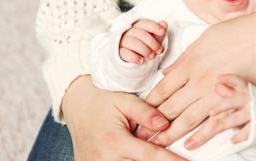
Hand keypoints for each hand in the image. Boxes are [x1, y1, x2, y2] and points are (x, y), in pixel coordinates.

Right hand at [62, 75, 185, 160]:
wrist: (76, 106)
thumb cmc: (103, 101)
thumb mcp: (125, 100)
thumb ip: (146, 112)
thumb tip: (165, 124)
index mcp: (114, 141)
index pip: (150, 155)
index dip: (171, 160)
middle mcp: (103, 159)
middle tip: (178, 160)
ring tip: (162, 157)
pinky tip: (139, 159)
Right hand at [120, 20, 167, 63]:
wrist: (130, 57)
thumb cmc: (143, 45)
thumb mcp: (152, 39)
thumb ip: (158, 32)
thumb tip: (164, 23)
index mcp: (137, 27)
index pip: (145, 23)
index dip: (154, 27)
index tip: (162, 32)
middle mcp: (129, 32)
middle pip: (140, 33)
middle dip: (152, 42)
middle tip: (159, 50)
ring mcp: (123, 42)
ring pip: (133, 42)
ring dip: (144, 49)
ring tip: (151, 56)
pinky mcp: (119, 52)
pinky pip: (125, 53)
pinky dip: (134, 57)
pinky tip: (141, 61)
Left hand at [141, 13, 255, 145]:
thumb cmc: (239, 32)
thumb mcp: (205, 38)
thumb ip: (185, 58)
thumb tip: (168, 72)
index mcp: (192, 63)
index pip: (164, 88)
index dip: (150, 104)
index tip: (140, 114)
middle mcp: (201, 80)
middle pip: (172, 106)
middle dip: (154, 123)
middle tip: (142, 135)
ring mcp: (217, 92)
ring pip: (189, 118)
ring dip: (172, 133)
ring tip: (159, 144)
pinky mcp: (234, 100)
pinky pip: (215, 122)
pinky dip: (201, 135)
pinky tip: (190, 144)